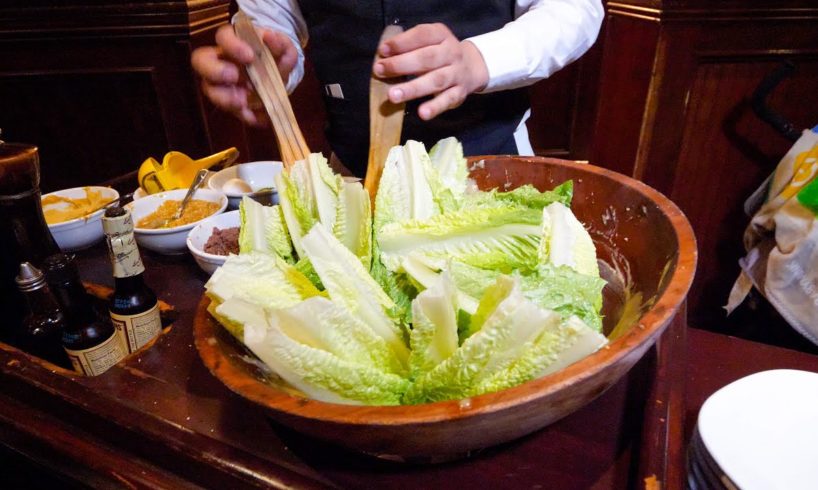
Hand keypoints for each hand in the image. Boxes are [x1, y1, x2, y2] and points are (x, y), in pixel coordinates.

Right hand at [191, 24, 297, 125]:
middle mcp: (220, 61)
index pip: (223, 37)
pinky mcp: (231, 104)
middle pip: (200, 61)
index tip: (249, 56)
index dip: (232, 45)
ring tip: (242, 102)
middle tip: (234, 76)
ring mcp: (222, 84)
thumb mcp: (283, 48)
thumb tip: (269, 37)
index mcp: (233, 42)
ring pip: (210, 90)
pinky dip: (246, 116)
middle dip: (215, 70)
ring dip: (225, 98)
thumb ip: (280, 43)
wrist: (281, 78)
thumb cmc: (275, 57)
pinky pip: (232, 112)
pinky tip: (259, 117)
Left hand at [373, 23, 488, 120]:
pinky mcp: (459, 93)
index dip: (402, 42)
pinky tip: (422, 113)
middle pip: (427, 58)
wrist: (473, 67)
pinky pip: (447, 100)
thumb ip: (409, 46)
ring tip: (393, 95)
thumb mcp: (429, 42)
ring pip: (435, 80)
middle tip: (380, 70)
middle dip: (401, 64)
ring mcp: (456, 74)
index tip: (383, 50)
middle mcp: (451, 53)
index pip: (422, 35)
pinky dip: (435, 107)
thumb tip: (383, 58)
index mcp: (441, 35)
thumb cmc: (440, 54)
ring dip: (413, 88)